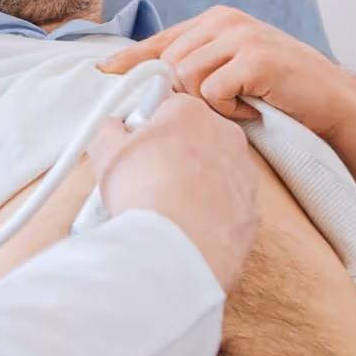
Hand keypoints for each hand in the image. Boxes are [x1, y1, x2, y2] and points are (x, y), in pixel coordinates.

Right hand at [88, 92, 259, 291]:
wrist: (172, 249)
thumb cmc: (141, 194)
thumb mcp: (104, 150)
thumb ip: (109, 128)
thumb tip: (114, 128)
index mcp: (192, 112)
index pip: (166, 106)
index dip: (145, 126)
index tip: (135, 144)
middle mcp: (226, 136)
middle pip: (192, 136)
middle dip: (171, 152)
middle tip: (144, 176)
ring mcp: (244, 175)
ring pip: (211, 169)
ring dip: (191, 181)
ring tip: (163, 205)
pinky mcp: (251, 211)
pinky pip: (225, 203)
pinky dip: (208, 211)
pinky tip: (184, 224)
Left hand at [98, 6, 355, 138]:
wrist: (335, 102)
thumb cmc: (282, 91)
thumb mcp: (235, 67)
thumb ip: (198, 64)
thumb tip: (147, 84)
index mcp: (216, 19)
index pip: (161, 39)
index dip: (131, 60)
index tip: (104, 73)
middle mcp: (225, 21)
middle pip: (168, 63)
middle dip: (180, 94)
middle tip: (215, 110)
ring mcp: (240, 36)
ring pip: (185, 77)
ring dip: (207, 103)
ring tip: (237, 107)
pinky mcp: (253, 58)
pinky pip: (211, 91)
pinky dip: (227, 109)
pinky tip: (251, 109)